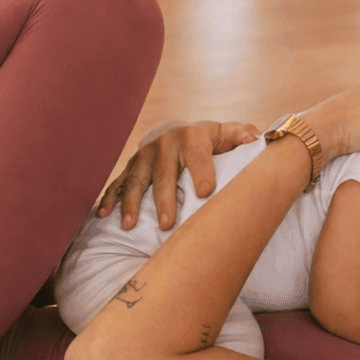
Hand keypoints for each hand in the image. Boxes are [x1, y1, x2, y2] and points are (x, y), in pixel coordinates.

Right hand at [97, 120, 259, 230]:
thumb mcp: (225, 134)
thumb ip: (241, 135)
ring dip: (131, 203)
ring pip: (135, 181)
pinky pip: (117, 183)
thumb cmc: (209, 141)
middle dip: (164, 199)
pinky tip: (103, 216)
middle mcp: (164, 144)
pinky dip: (109, 199)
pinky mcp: (130, 167)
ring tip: (129, 225)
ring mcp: (144, 156)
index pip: (198, 156)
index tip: (204, 193)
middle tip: (166, 224)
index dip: (201, 172)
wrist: (176, 133)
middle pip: (164, 175)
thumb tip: (256, 138)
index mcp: (192, 137)